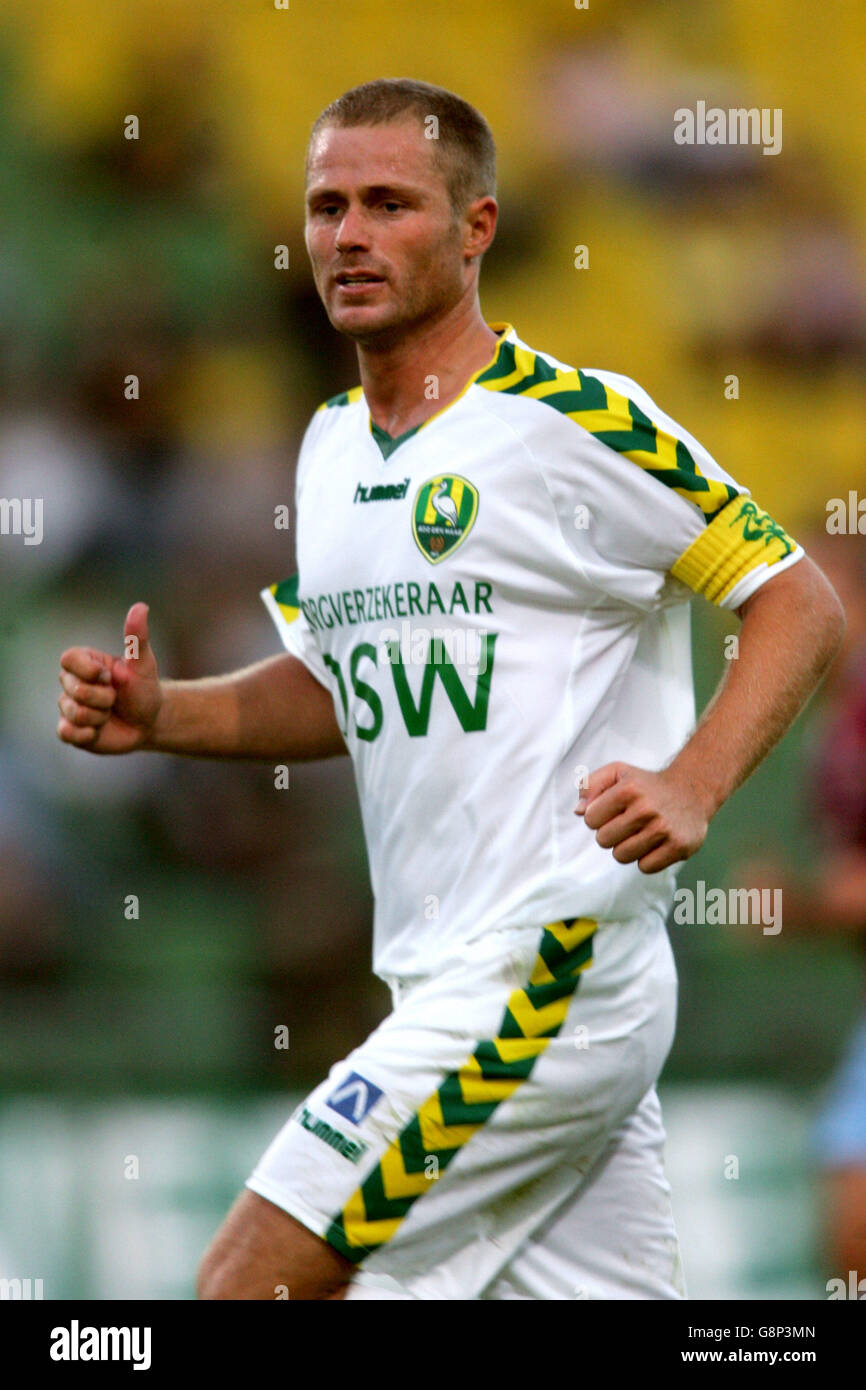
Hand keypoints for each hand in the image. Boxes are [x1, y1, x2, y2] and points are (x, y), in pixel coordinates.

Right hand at [57, 602, 162, 754]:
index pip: (67, 659)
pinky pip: (67, 732)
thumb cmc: (144, 689)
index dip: (88, 670)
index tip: (109, 676)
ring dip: (100, 716)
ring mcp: (69, 707)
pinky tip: (100, 730)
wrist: (149, 722)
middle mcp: (71, 682)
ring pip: (74, 713)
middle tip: (115, 698)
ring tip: (109, 714)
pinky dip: (88, 733)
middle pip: (74, 689)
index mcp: (84, 662)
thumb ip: (137, 637)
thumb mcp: (144, 663)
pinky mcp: (70, 730)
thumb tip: (141, 607)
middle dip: (104, 697)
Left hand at [575, 761, 709, 873]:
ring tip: (641, 833)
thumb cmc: (647, 785)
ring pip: (622, 856)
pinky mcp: (679, 846)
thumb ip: (590, 785)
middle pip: (603, 840)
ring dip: (627, 848)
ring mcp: (664, 829)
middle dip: (611, 833)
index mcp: (627, 790)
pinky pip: (645, 867)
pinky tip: (655, 843)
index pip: (590, 819)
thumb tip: (579, 811)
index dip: (598, 816)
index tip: (613, 810)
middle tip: (628, 823)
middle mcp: (646, 809)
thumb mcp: (617, 772)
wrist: (692, 790)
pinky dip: (647, 859)